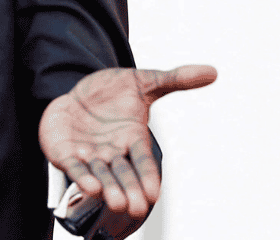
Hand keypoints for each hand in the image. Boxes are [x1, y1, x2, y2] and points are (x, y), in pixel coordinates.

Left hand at [39, 64, 216, 239]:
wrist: (76, 92)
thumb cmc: (112, 92)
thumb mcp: (143, 81)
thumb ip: (174, 79)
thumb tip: (213, 72)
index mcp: (133, 139)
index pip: (142, 160)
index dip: (147, 176)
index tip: (154, 194)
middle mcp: (113, 152)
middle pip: (122, 173)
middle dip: (128, 189)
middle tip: (135, 207)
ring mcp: (89, 155)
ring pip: (99, 175)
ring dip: (106, 188)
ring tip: (115, 202)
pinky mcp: (66, 153)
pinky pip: (74, 167)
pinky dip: (80, 176)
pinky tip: (88, 186)